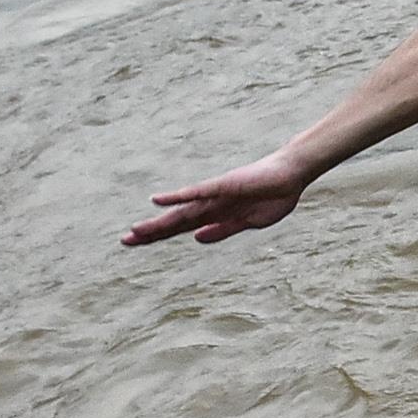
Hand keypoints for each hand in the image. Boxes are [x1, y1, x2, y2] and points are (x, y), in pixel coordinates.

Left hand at [121, 151, 309, 246]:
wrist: (292, 175)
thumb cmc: (274, 196)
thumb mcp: (248, 223)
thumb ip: (223, 230)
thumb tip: (197, 238)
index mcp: (215, 214)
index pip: (181, 227)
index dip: (159, 235)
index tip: (135, 243)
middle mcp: (210, 204)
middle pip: (176, 220)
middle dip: (152, 232)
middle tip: (124, 241)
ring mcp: (216, 194)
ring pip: (182, 210)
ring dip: (160, 220)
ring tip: (136, 230)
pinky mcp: (224, 185)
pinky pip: (198, 192)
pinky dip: (179, 196)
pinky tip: (159, 199)